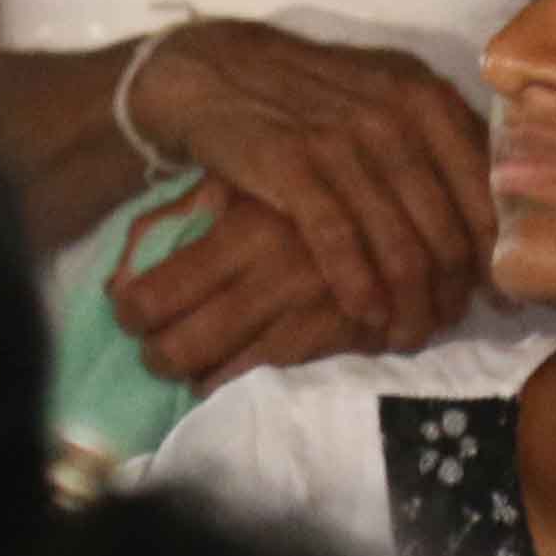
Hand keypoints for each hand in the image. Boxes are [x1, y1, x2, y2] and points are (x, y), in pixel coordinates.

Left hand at [112, 189, 418, 387]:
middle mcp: (271, 272)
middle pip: (179, 344)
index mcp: (245, 228)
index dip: (130, 312)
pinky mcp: (343, 332)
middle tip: (155, 351)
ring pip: (221, 372)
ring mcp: (308, 308)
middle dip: (157, 357)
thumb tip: (145, 245)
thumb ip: (206, 207)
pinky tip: (238, 368)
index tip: (128, 311)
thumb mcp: (262, 177)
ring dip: (198, 376)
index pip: (154, 292)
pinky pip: (275, 374)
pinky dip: (247, 379)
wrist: (427, 191)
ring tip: (193, 366)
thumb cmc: (322, 176)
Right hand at [127, 17, 491, 348]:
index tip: (503, 296)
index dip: (497, 251)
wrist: (221, 70)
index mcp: (430, 100)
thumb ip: (442, 141)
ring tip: (410, 334)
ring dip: (409, 302)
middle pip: (446, 227)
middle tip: (448, 324)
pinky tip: (366, 316)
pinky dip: (358, 286)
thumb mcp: (390, 94)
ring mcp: (343, 141)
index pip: (484, 190)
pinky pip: (339, 241)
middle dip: (453, 289)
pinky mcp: (291, 164)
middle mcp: (395, 117)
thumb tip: (498, 205)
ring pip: (399, 243)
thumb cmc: (318, 93)